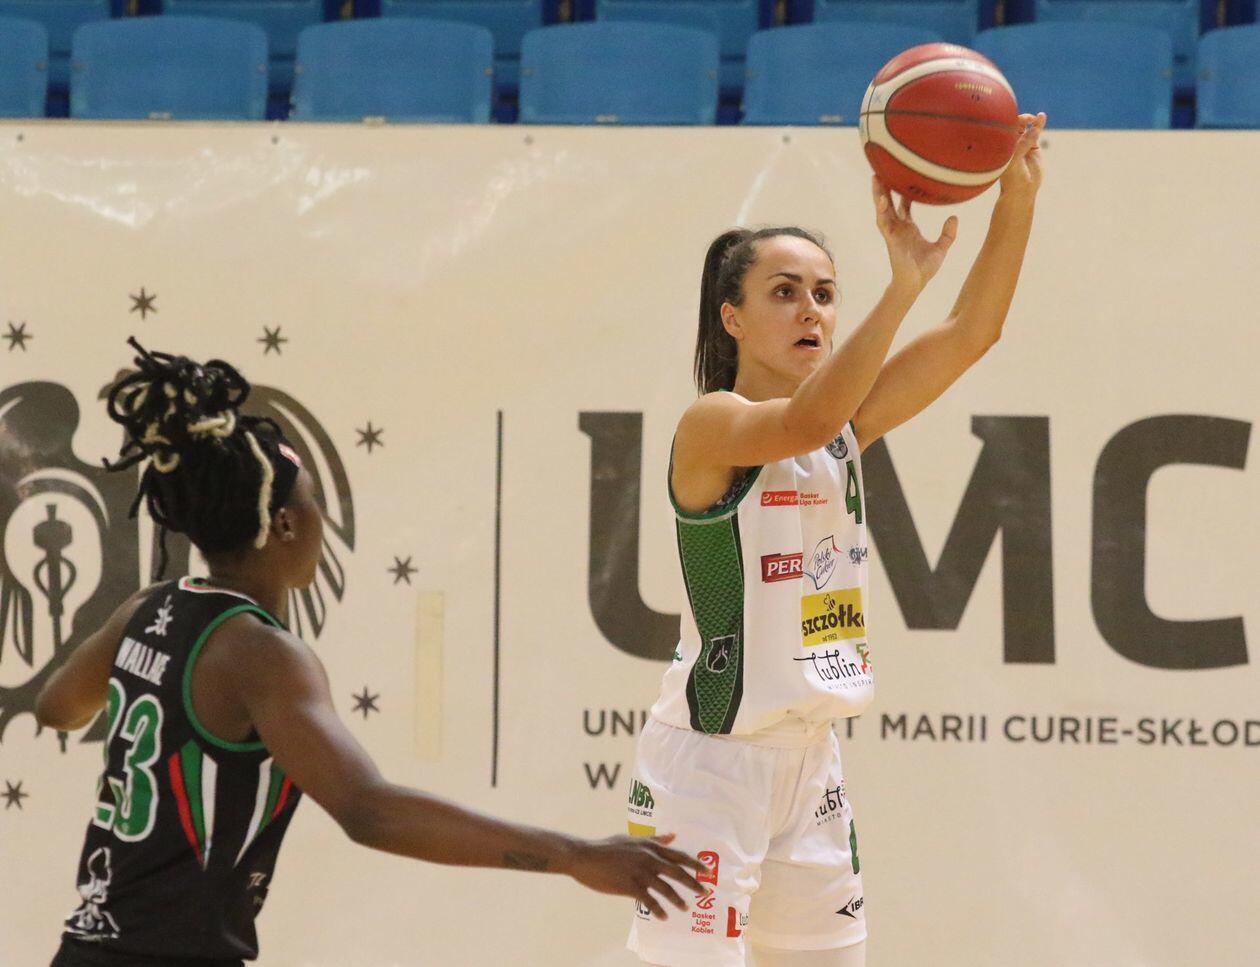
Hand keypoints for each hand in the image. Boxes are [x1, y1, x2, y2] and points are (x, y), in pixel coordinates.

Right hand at [564, 833, 706, 919]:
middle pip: (677, 872)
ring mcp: (640, 872)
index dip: (694, 863)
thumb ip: (654, 838)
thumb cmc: (607, 847)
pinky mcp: (630, 886)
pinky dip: (658, 910)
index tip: (707, 871)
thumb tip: (673, 835)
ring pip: (665, 888)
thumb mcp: (631, 838)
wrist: (585, 856)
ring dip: (678, 900)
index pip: (678, 855)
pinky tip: (664, 917)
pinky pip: (649, 901)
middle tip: (705, 892)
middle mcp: (648, 858)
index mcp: (649, 846)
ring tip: (686, 908)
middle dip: (693, 883)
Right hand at [872, 175, 957, 294]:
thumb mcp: (941, 248)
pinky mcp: (890, 239)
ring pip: (883, 210)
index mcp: (909, 228)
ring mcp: (893, 233)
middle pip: (889, 203)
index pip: (904, 206)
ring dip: (878, 195)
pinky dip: (882, 211)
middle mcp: (898, 228)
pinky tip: (881, 200)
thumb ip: (948, 234)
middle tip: (882, 170)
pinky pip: (884, 223)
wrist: (916, 283)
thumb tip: (954, 217)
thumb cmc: (925, 268)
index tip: (904, 176)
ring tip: (875, 178)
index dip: (903, 193)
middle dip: (885, 188)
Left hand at [999, 112, 1046, 202]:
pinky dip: (1039, 124)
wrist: (1022, 190)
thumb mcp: (1014, 161)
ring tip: (1037, 118)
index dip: (1010, 121)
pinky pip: (1036, 133)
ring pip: (1027, 127)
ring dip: (1032, 120)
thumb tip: (1034, 129)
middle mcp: (1010, 143)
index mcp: (1000, 146)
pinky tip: (1042, 117)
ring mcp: (1022, 144)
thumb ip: (1023, 145)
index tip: (1017, 120)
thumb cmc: (1012, 178)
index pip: (1004, 128)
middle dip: (1022, 119)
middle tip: (1028, 119)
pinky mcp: (1033, 147)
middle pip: (1016, 125)